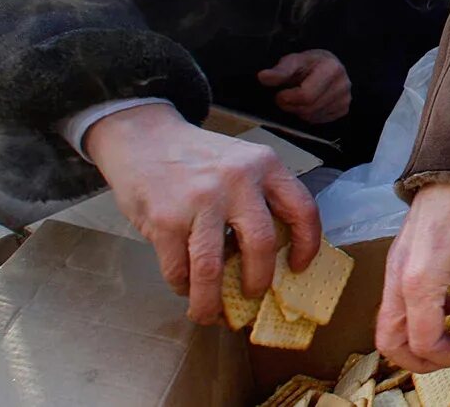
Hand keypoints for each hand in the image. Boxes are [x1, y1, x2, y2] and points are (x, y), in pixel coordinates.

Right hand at [84, 103, 321, 324]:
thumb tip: (272, 259)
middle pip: (262, 245)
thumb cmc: (197, 158)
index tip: (298, 267)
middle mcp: (237, 180)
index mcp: (265, 165)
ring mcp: (200, 200)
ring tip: (211, 312)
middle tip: (253, 293)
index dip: (307, 245)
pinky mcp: (165, 219)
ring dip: (211, 301)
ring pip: (212, 268)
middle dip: (258, 281)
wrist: (142, 136)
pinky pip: (178, 268)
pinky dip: (182, 285)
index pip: (302, 209)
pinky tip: (184, 285)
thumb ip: (259, 198)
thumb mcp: (241, 162)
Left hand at [258, 50, 351, 123]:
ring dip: (298, 111)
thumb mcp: (293, 61)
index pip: (306, 95)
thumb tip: (263, 77)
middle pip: (309, 108)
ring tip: (296, 99)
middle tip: (284, 98)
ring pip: (313, 117)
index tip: (280, 93)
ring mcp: (345, 98)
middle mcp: (343, 85)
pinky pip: (319, 121)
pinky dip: (309, 115)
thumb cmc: (309, 63)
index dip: (287, 98)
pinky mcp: (344, 109)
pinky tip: (308, 103)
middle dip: (291, 106)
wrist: (327, 66)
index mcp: (331, 69)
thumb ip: (279, 71)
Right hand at [376, 184, 449, 371]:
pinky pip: (396, 303)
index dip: (448, 356)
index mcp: (419, 282)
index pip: (423, 341)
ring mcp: (393, 270)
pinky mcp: (397, 263)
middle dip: (419, 360)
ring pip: (388, 325)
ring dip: (416, 338)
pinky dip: (417, 316)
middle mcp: (398, 280)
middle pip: (389, 342)